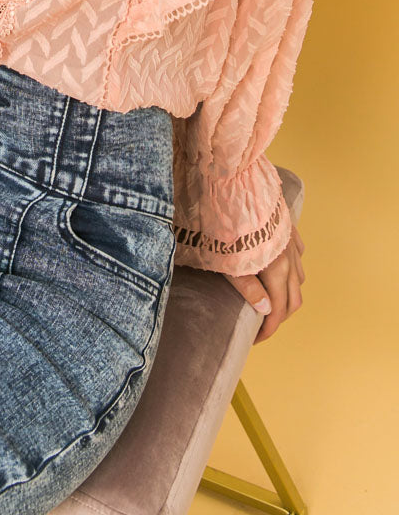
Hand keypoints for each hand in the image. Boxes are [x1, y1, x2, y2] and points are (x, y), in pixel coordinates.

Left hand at [223, 224, 304, 343]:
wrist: (230, 180)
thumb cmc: (222, 220)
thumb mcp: (226, 260)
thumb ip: (247, 287)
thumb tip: (267, 311)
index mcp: (276, 268)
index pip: (279, 311)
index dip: (268, 330)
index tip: (254, 340)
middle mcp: (289, 255)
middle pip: (294, 297)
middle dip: (280, 316)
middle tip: (260, 325)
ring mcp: (290, 238)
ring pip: (298, 275)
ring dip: (287, 292)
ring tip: (268, 299)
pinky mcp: (286, 223)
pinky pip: (297, 252)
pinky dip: (292, 268)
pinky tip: (280, 268)